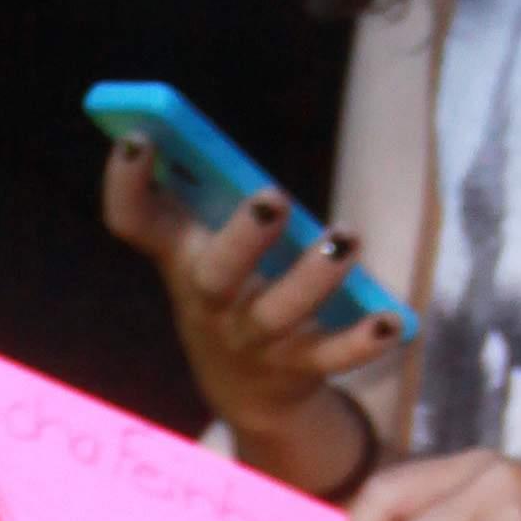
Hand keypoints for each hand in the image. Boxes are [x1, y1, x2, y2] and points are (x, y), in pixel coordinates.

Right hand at [100, 140, 400, 484]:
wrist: (246, 392)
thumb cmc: (227, 292)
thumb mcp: (202, 246)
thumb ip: (198, 192)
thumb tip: (181, 129)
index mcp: (183, 260)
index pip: (139, 224)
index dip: (127, 187)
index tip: (136, 140)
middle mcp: (213, 303)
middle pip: (216, 276)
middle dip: (242, 238)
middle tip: (271, 199)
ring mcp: (256, 340)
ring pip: (279, 313)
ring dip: (312, 278)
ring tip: (345, 239)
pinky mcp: (301, 365)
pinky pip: (333, 356)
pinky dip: (362, 341)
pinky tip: (393, 321)